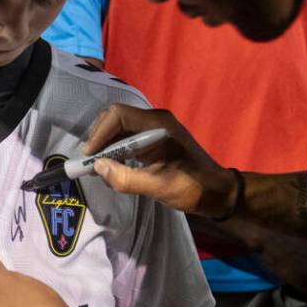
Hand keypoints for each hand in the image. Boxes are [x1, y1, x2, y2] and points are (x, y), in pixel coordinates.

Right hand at [83, 104, 236, 218]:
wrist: (217, 192)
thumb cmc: (191, 187)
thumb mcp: (156, 187)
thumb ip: (125, 178)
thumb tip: (97, 168)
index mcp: (158, 125)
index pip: (119, 114)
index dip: (100, 132)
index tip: (90, 155)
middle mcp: (155, 120)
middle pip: (117, 118)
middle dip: (100, 138)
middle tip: (89, 162)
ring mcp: (156, 128)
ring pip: (121, 128)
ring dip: (107, 145)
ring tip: (98, 166)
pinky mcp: (156, 138)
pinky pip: (129, 136)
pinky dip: (117, 149)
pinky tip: (114, 166)